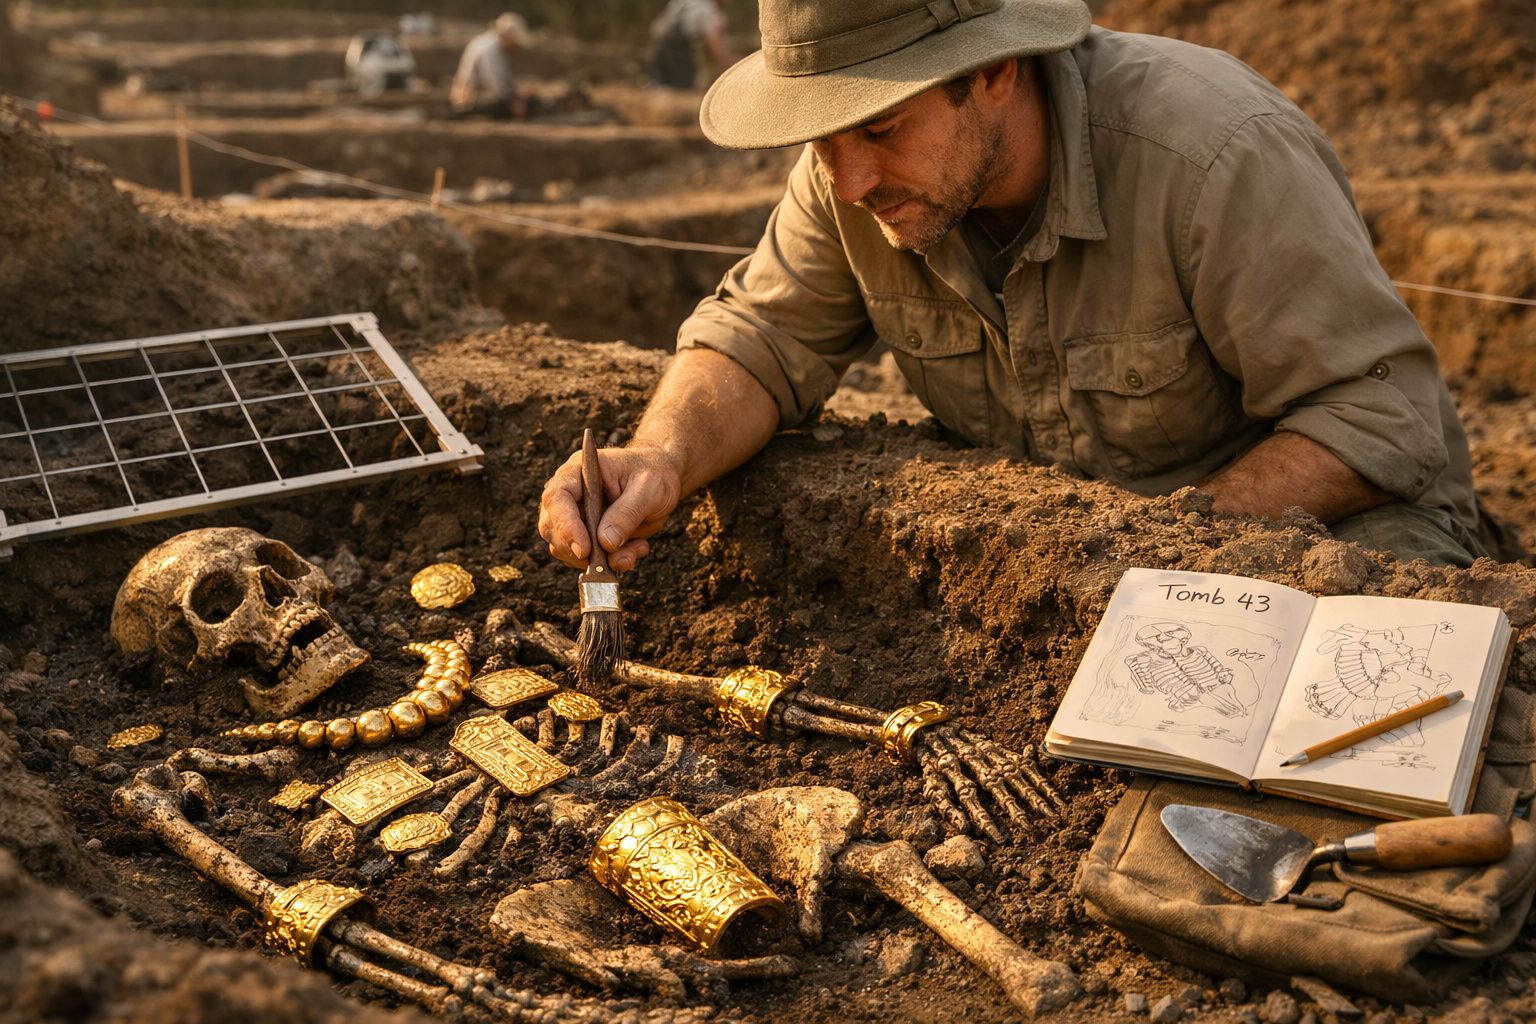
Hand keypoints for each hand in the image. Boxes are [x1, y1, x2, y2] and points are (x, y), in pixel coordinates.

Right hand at [538, 444, 680, 570]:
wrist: (662, 482)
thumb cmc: (654, 474)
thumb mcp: (648, 489)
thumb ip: (627, 513)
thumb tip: (605, 542)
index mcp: (579, 471)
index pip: (557, 497)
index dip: (565, 525)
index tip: (584, 550)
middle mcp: (570, 494)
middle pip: (551, 527)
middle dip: (578, 550)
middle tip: (612, 557)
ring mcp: (574, 517)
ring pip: (565, 549)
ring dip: (599, 560)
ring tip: (635, 548)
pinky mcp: (585, 536)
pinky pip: (585, 559)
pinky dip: (610, 563)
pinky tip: (635, 549)